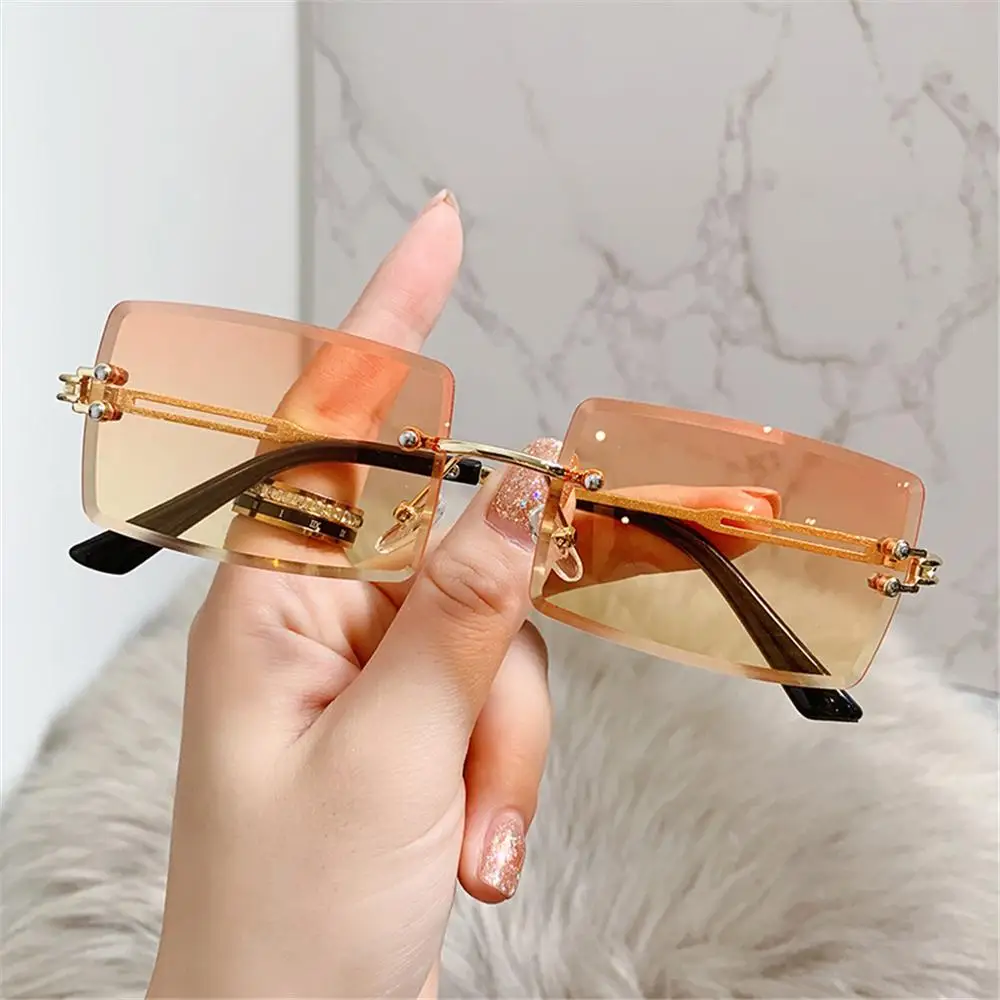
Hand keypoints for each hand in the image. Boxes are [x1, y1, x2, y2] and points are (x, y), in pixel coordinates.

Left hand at [147, 191, 551, 997]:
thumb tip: (528, 487)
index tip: (438, 232)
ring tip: (466, 838)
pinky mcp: (421, 715)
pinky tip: (473, 846)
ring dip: (506, 740)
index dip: (388, 321)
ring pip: (503, 634)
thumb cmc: (286, 923)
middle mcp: (323, 619)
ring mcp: (379, 668)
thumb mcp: (386, 759)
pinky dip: (510, 769)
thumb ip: (463, 612)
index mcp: (271, 605)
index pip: (333, 428)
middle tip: (484, 743)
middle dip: (499, 655)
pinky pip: (505, 692)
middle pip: (461, 554)